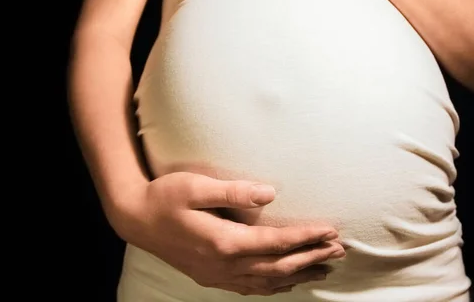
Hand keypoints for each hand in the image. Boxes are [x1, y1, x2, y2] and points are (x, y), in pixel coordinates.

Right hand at [115, 171, 344, 295]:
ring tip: (324, 269)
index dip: (307, 238)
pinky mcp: (211, 276)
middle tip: (339, 250)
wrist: (134, 218)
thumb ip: (233, 192)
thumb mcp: (195, 187)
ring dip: (299, 275)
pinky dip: (274, 286)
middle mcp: (224, 264)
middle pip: (278, 266)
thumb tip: (270, 194)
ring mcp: (217, 274)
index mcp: (224, 241)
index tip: (331, 231)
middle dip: (311, 258)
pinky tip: (286, 283)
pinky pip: (250, 288)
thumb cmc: (165, 197)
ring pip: (267, 282)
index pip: (276, 242)